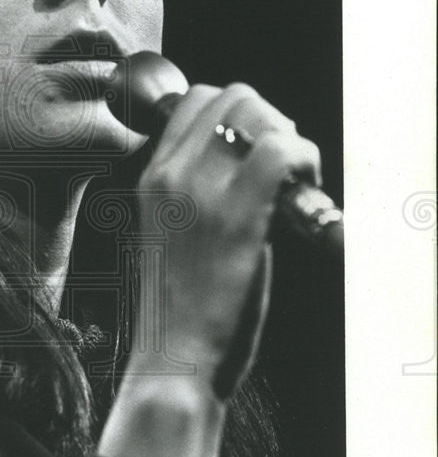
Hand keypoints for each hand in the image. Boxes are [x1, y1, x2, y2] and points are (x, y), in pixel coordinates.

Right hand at [131, 81, 320, 397]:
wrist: (173, 362)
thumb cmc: (182, 309)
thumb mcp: (173, 235)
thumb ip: (199, 192)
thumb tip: (254, 159)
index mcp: (152, 178)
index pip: (196, 99)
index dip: (241, 114)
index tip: (260, 151)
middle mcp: (170, 175)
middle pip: (232, 95)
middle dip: (271, 120)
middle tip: (285, 168)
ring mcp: (199, 192)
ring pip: (257, 112)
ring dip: (291, 139)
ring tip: (295, 185)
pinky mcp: (236, 218)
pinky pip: (280, 151)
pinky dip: (304, 162)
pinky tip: (303, 197)